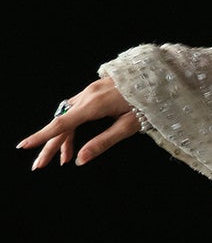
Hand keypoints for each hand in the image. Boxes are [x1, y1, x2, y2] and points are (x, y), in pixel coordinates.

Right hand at [20, 77, 139, 169]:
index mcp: (94, 105)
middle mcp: (87, 96)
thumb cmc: (146, 104)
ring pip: (68, 117)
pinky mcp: (93, 91)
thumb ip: (102, 143)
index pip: (62, 125)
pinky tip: (73, 141)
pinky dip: (72, 126)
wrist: (156, 77)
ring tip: (62, 160)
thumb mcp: (127, 128)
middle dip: (49, 145)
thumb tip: (80, 160)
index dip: (42, 137)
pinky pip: (76, 110)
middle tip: (39, 166)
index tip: (24, 146)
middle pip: (62, 124)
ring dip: (63, 139)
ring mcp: (89, 91)